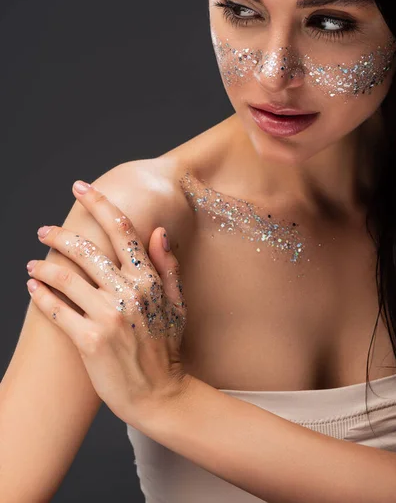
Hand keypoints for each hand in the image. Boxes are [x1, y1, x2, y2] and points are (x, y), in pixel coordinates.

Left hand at [26, 180, 189, 426]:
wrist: (159, 395)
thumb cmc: (167, 348)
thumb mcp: (177, 303)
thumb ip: (167, 265)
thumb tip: (158, 231)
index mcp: (149, 280)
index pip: (121, 230)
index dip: (99, 204)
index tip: (81, 188)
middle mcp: (128, 293)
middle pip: (86, 250)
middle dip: (59, 235)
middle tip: (43, 231)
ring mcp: (108, 316)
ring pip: (66, 277)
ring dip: (44, 267)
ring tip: (32, 264)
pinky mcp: (89, 340)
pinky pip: (57, 310)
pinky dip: (41, 296)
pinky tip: (33, 288)